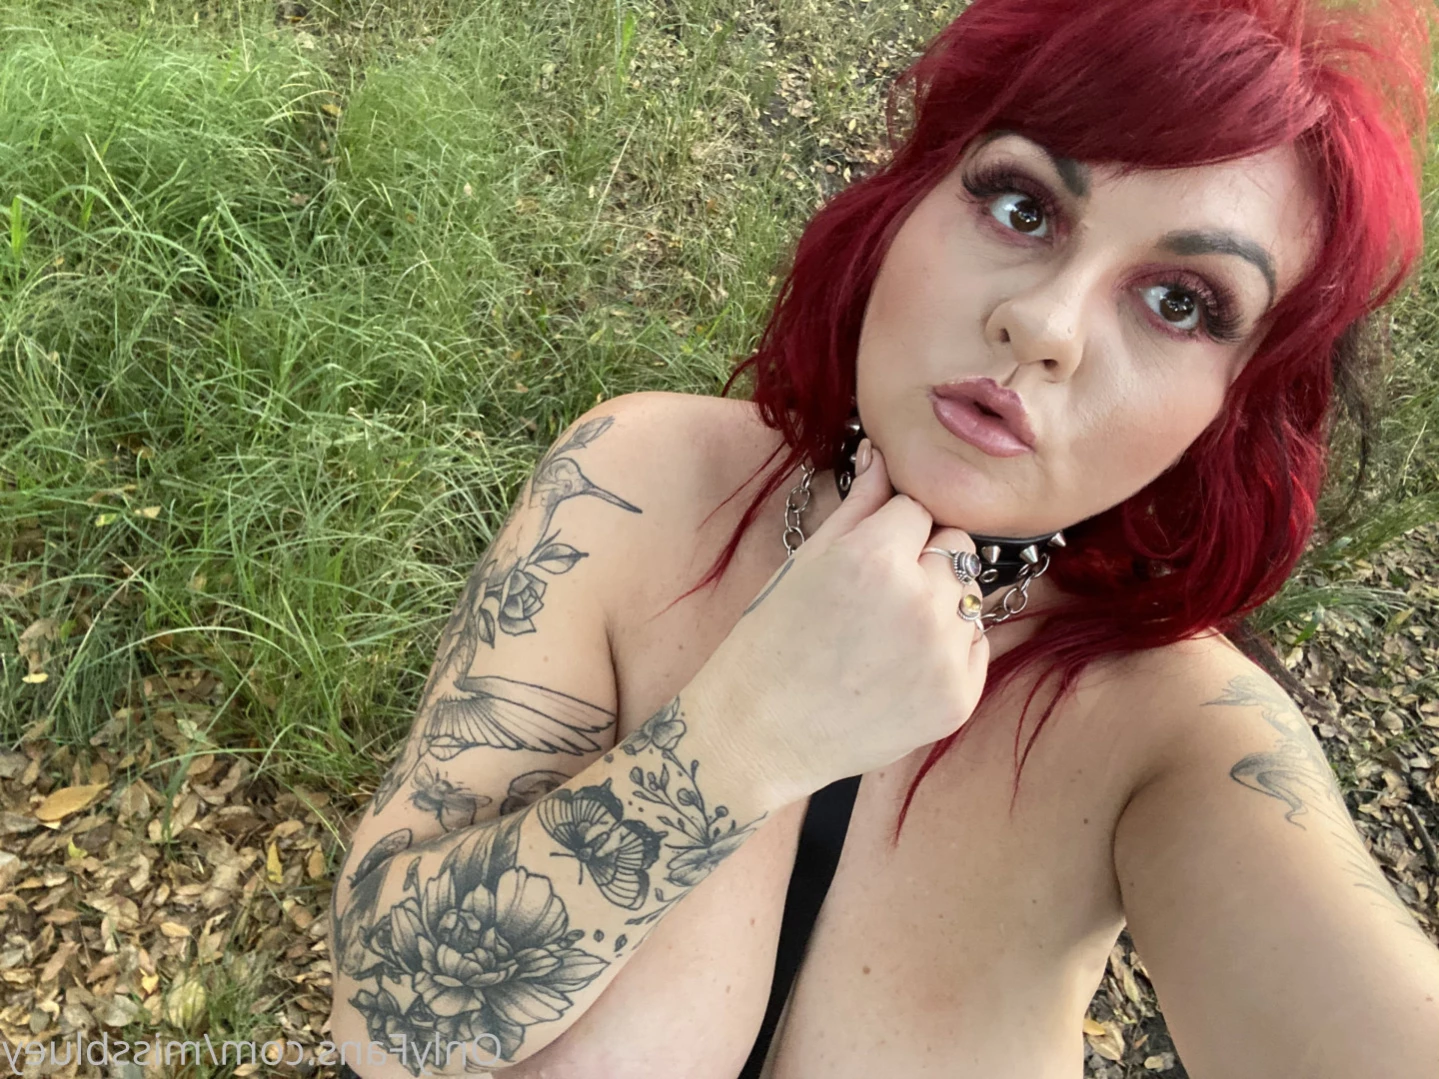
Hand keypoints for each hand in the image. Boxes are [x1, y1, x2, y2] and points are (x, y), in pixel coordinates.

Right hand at [691, 439, 989, 806]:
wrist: (760, 733)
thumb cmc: (771, 641)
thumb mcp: (806, 562)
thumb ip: (857, 505)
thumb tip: (883, 454)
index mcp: (875, 557)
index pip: (918, 508)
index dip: (890, 529)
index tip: (863, 558)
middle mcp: (920, 602)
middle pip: (955, 546)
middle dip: (923, 560)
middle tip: (876, 598)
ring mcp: (945, 654)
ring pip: (968, 596)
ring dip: (939, 605)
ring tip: (886, 636)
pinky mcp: (959, 697)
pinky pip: (976, 645)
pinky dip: (948, 650)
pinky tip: (899, 667)